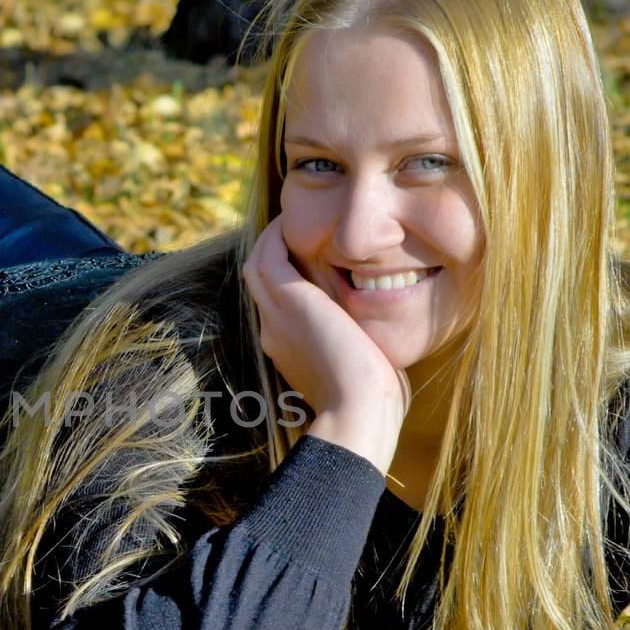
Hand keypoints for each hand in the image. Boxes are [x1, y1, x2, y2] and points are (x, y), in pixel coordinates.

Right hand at [242, 217, 409, 472]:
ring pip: (257, 266)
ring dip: (270, 241)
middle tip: (291, 231)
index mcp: (287, 349)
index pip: (277, 305)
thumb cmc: (369, 399)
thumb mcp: (357, 366)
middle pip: (260, 282)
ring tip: (289, 221)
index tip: (306, 261)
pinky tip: (290, 221)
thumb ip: (355, 346)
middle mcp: (273, 331)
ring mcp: (275, 316)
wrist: (357, 409)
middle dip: (273, 254)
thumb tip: (372, 336)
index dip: (288, 279)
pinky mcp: (287, 300)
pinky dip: (275, 236)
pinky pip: (268, 256)